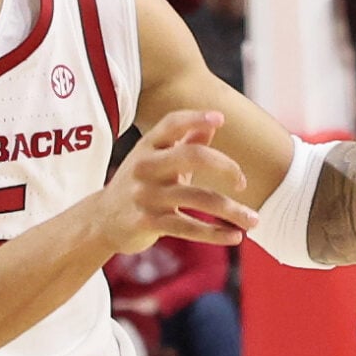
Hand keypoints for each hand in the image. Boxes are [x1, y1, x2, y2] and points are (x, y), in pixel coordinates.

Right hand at [97, 110, 254, 254]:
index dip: (195, 118)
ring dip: (232, 211)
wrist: (101, 221)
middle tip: (243, 182)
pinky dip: (216, 233)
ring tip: (254, 220)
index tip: (220, 119)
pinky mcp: (148, 223)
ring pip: (198, 198)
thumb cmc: (139, 185)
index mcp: (147, 146)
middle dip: (225, 167)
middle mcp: (145, 167)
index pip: (172, 124)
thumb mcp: (156, 160)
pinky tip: (235, 236)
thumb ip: (184, 142)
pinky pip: (189, 228)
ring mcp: (145, 195)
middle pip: (192, 156)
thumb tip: (213, 123)